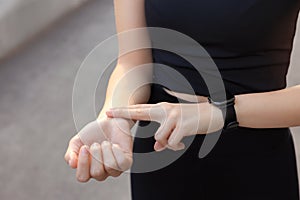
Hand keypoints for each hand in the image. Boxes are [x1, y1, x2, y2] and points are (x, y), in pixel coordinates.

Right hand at [64, 117, 134, 181]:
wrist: (109, 122)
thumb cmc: (93, 133)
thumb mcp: (77, 142)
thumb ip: (71, 154)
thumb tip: (72, 164)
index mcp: (88, 170)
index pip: (82, 178)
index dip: (83, 163)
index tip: (85, 147)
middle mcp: (102, 173)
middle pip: (96, 173)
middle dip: (96, 154)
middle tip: (96, 143)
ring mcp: (115, 169)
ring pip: (110, 168)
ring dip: (106, 151)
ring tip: (105, 142)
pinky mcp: (126, 162)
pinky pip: (121, 163)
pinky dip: (116, 151)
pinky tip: (115, 145)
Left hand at [106, 102, 223, 150]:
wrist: (213, 112)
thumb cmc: (192, 119)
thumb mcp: (176, 125)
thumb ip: (164, 134)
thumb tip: (157, 147)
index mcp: (162, 109)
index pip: (140, 109)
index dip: (124, 110)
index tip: (109, 111)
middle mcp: (165, 110)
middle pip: (139, 112)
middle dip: (123, 113)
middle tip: (109, 112)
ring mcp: (173, 116)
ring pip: (159, 137)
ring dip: (167, 143)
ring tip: (177, 141)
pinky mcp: (182, 125)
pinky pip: (171, 142)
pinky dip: (176, 146)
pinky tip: (183, 143)